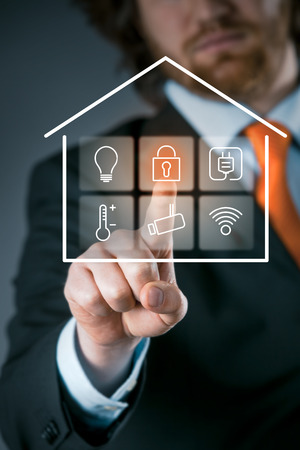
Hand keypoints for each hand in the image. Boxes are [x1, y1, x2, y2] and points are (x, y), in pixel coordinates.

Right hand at [64, 182, 187, 393]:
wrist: (117, 329)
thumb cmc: (148, 311)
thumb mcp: (172, 312)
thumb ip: (173, 303)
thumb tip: (151, 294)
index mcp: (152, 244)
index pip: (159, 219)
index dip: (163, 198)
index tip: (167, 175)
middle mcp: (123, 241)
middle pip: (139, 264)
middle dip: (144, 291)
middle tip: (142, 298)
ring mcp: (97, 253)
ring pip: (115, 287)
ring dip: (122, 304)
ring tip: (121, 301)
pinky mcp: (76, 270)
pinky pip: (93, 298)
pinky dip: (103, 311)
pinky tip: (101, 304)